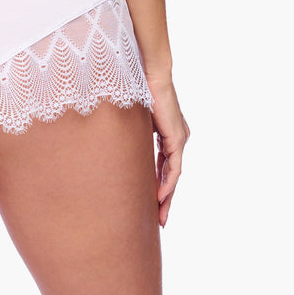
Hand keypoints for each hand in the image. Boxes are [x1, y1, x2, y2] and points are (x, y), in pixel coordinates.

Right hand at [146, 75, 188, 227]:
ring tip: (159, 215)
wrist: (151, 74)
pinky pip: (174, 167)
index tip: (152, 203)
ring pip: (174, 175)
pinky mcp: (178, 138)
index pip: (165, 166)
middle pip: (172, 175)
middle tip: (160, 220)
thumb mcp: (135, 118)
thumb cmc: (139, 89)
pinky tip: (160, 196)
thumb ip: (133, 133)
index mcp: (169, 134)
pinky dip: (167, 183)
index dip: (159, 185)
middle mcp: (178, 138)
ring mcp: (180, 139)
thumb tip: (113, 142)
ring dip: (167, 196)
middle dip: (165, 199)